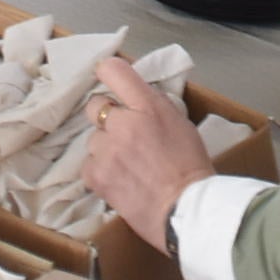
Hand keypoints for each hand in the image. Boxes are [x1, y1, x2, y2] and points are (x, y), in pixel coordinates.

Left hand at [85, 56, 216, 253]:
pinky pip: (89, 165)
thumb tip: (136, 99)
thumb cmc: (190, 167)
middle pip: (95, 104)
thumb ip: (154, 106)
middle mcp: (122, 123)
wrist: (185, 209)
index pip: (114, 70)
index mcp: (147, 106)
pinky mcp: (96, 175)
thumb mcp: (180, 123)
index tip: (109, 80)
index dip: (108, 72)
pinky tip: (118, 179)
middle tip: (123, 132)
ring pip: (93, 139)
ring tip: (126, 164)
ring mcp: (106, 150)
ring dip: (105, 147)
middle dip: (106, 116)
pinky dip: (100, 171)